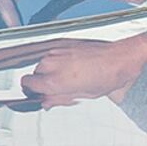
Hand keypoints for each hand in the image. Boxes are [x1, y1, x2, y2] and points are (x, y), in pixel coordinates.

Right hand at [19, 35, 146, 108]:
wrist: (120, 59)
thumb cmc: (106, 77)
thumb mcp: (81, 95)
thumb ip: (58, 99)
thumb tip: (46, 102)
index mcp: (54, 80)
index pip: (27, 84)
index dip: (31, 91)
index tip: (38, 94)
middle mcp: (52, 63)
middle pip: (34, 74)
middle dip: (43, 81)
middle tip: (58, 88)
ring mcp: (57, 51)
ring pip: (43, 63)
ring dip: (51, 70)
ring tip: (69, 76)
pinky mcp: (64, 43)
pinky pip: (53, 54)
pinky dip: (59, 60)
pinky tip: (74, 66)